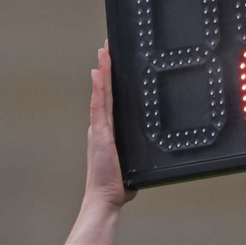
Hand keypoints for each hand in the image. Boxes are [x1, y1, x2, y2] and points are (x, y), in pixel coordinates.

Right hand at [61, 43, 131, 244]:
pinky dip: (99, 88)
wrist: (106, 197)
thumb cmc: (117, 185)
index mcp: (109, 132)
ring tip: (103, 51)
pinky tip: (98, 73)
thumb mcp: (132, 165)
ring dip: (103, 72)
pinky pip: (100, 105)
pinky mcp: (100, 133)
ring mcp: (99, 128)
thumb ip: (137, 158)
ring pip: (102, 93)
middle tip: (107, 47)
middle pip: (105, 91)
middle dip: (106, 68)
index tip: (112, 63)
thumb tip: (147, 161)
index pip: (111, 100)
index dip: (111, 81)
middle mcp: (101, 126)